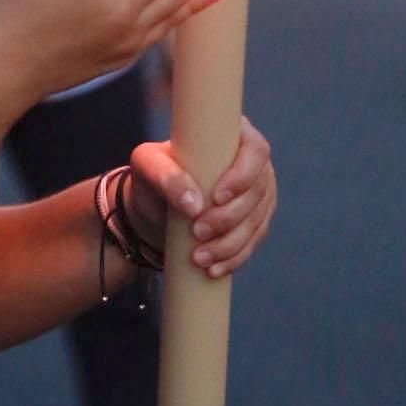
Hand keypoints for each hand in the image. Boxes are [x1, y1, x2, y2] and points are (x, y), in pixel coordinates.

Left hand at [125, 116, 275, 277]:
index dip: (242, 176)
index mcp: (234, 136)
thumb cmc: (152, 174)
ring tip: (199, 258)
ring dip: (231, 244)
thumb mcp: (147, 166)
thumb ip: (165, 176)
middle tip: (198, 231)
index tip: (216, 198)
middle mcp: (253, 164)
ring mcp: (258, 194)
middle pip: (258, 192)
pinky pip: (253, 242)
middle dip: (229, 217)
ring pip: (257, 222)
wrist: (154, 205)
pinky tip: (214, 269)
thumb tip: (193, 205)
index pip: (256, 151)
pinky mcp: (255, 222)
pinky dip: (234, 258)